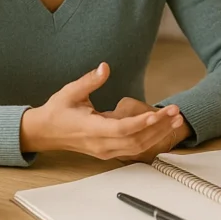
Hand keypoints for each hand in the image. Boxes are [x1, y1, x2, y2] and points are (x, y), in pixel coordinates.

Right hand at [20, 63, 183, 160]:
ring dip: (158, 134)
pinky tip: (163, 128)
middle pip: (135, 140)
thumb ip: (89, 81)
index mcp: (91, 130)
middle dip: (158, 126)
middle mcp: (101, 145)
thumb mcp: (70, 92)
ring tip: (175, 119)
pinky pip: (134, 148)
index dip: (141, 122)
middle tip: (176, 111)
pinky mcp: (109, 152)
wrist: (44, 133)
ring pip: (138, 147)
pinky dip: (150, 139)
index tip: (157, 113)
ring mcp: (105, 151)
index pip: (121, 129)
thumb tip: (104, 67)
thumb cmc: (57, 111)